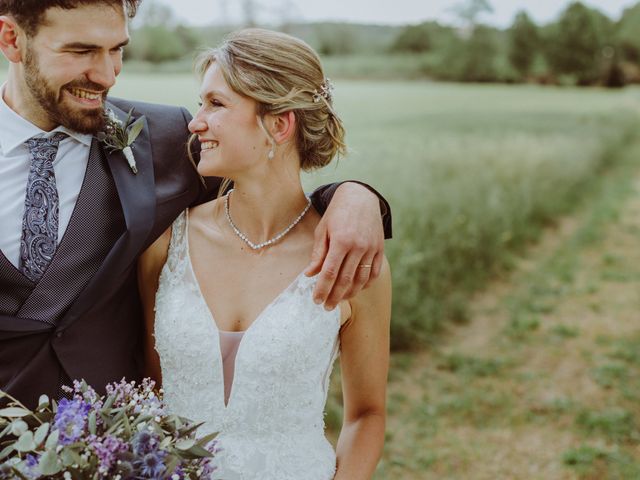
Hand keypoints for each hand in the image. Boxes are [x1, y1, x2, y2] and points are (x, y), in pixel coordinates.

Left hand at [305, 182, 384, 309]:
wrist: (361, 197)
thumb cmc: (337, 213)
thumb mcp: (322, 229)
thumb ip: (318, 253)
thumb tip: (310, 274)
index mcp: (341, 241)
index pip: (329, 273)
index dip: (322, 289)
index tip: (316, 300)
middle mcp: (358, 246)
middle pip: (346, 280)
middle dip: (335, 296)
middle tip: (327, 307)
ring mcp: (371, 249)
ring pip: (361, 279)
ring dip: (350, 293)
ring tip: (339, 300)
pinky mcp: (380, 249)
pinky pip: (374, 273)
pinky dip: (365, 284)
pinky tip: (356, 289)